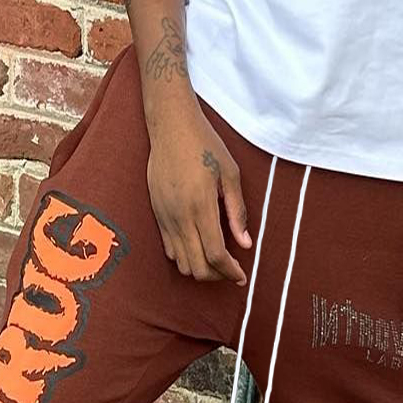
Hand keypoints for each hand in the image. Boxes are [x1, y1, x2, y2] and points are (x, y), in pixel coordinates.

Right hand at [146, 99, 251, 284]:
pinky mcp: (157, 214)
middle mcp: (180, 216)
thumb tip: (245, 243)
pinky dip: (185, 258)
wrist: (170, 125)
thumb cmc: (204, 144)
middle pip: (197, 267)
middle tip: (232, 271)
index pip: (215, 254)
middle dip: (217, 276)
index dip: (230, 271)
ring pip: (181, 263)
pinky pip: (169, 250)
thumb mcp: (230, 174)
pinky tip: (198, 248)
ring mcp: (165, 217)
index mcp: (201, 206)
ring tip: (217, 261)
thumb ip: (238, 212)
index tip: (241, 277)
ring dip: (200, 269)